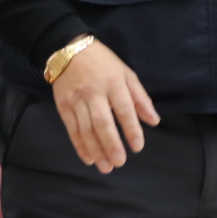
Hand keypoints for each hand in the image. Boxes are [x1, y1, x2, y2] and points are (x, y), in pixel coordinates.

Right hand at [50, 40, 159, 173]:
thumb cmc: (104, 63)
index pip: (124, 109)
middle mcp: (94, 92)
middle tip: (120, 163)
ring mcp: (76, 99)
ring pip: (86, 129)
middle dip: (111, 144)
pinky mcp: (63, 105)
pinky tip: (89, 158)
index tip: (138, 147)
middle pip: (102, 122)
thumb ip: (140, 98)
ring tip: (106, 167)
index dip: (131, 129)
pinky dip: (79, 145)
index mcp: (113, 82)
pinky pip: (72, 129)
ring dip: (96, 150)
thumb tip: (154, 121)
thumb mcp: (126, 73)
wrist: (69, 50)